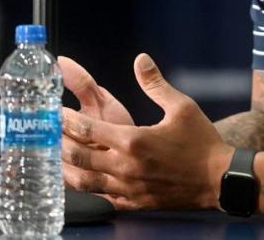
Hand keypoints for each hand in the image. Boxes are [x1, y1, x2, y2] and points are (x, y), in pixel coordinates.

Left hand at [61, 53, 233, 210]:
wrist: (218, 180)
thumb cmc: (202, 142)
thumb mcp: (182, 106)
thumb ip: (155, 83)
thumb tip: (141, 60)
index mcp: (133, 140)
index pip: (87, 128)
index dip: (66, 119)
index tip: (54, 111)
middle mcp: (125, 167)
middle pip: (78, 156)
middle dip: (58, 143)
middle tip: (45, 134)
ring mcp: (128, 188)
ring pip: (84, 181)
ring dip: (65, 168)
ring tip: (53, 158)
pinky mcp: (134, 202)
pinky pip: (101, 197)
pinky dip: (85, 188)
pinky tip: (80, 181)